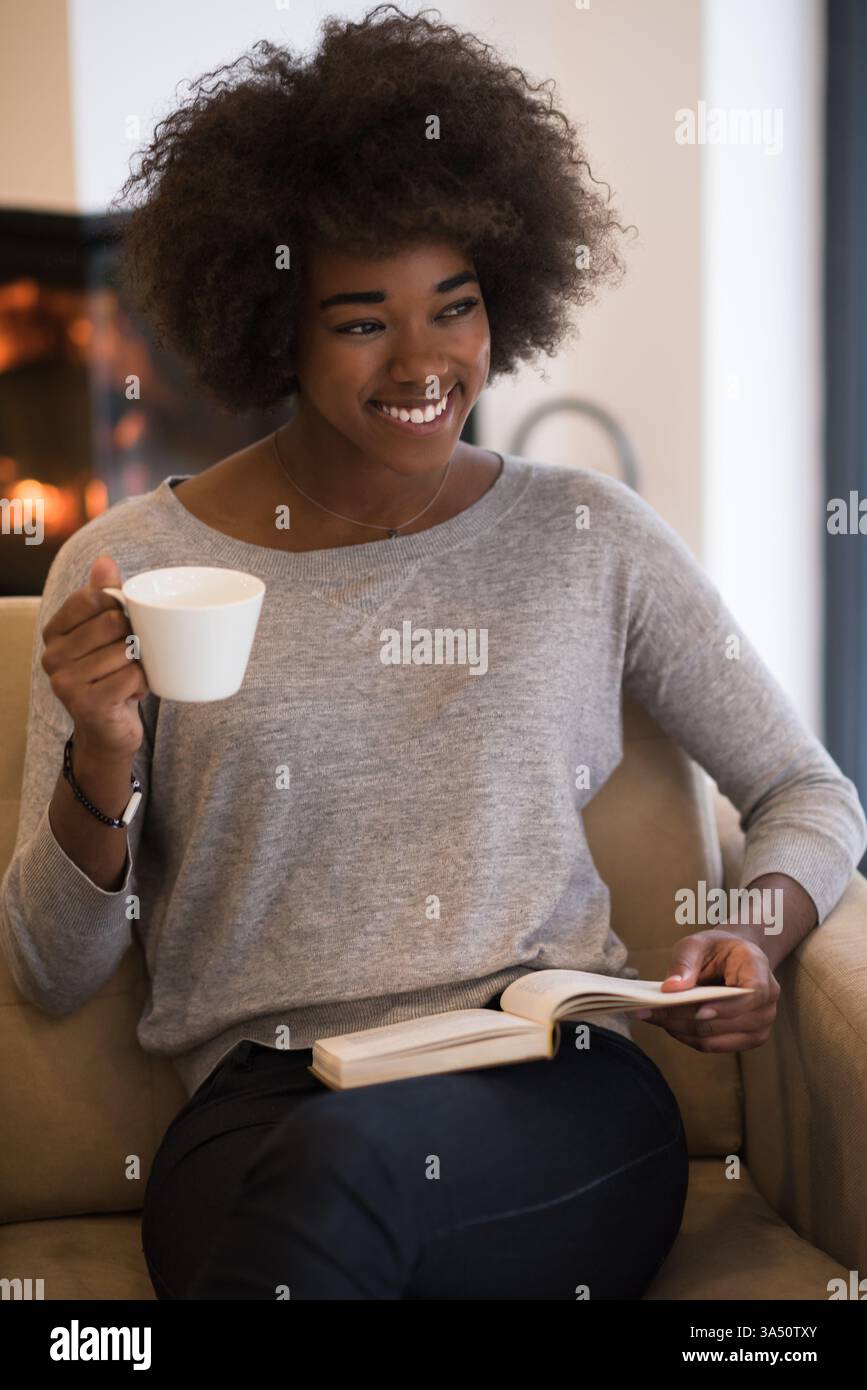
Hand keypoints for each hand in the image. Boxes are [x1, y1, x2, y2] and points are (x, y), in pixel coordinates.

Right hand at [41, 555, 149, 761]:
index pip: (91, 598)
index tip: (122, 625)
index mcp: (54, 632)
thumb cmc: (111, 676)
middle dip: (133, 638)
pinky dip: (142, 684)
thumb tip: (104, 560)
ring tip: (128, 677)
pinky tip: (131, 693)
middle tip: (130, 656)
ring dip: (140, 665)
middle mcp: (52, 656)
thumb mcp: (106, 634)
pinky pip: (131, 676)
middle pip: (111, 623)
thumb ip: (104, 596)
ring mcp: (65, 681)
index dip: (118, 607)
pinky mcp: (86, 702)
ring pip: (125, 651)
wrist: (108, 732)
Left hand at [632, 930, 779, 1052]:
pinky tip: (668, 1024)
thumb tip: (670, 988)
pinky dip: (687, 1037)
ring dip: (681, 1030)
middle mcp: (766, 1001)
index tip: (697, 1010)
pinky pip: (712, 1046)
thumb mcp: (697, 943)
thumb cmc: (716, 949)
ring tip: (653, 1016)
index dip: (726, 1006)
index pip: (751, 994)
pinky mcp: (747, 1040)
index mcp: (759, 969)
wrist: (734, 959)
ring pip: (715, 1038)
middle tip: (648, 1010)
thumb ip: (684, 962)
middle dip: (684, 1017)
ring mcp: (760, 1025)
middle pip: (725, 1021)